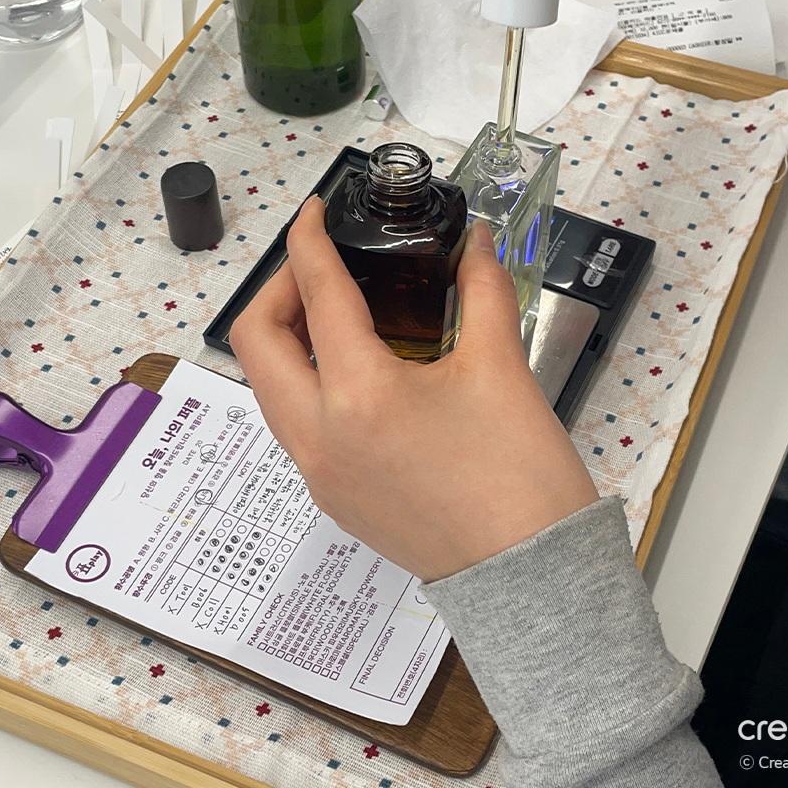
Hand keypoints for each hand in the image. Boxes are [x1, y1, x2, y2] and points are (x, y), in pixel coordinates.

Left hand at [231, 196, 599, 581]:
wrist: (531, 576)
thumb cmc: (521, 475)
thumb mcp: (502, 368)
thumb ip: (481, 291)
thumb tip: (475, 242)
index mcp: (358, 395)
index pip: (316, 294)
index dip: (309, 239)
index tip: (315, 211)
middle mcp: (318, 437)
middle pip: (256, 342)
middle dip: (278, 290)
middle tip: (323, 269)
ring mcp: (317, 474)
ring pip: (267, 389)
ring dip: (286, 341)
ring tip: (337, 314)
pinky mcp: (332, 498)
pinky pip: (293, 426)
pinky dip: (305, 384)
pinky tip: (355, 373)